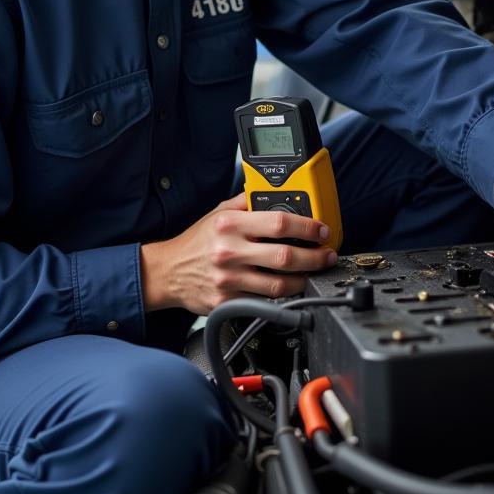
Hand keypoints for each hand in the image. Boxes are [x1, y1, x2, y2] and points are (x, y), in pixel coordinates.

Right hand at [139, 192, 337, 314]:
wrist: (167, 272)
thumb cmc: (197, 241)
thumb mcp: (218, 213)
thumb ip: (247, 202)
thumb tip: (276, 192)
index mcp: (230, 225)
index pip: (279, 223)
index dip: (307, 227)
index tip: (321, 231)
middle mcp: (229, 251)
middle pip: (285, 256)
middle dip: (314, 257)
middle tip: (326, 255)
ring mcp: (229, 279)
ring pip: (278, 284)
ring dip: (303, 279)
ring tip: (313, 273)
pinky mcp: (227, 301)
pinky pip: (263, 300)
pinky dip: (281, 295)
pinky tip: (290, 288)